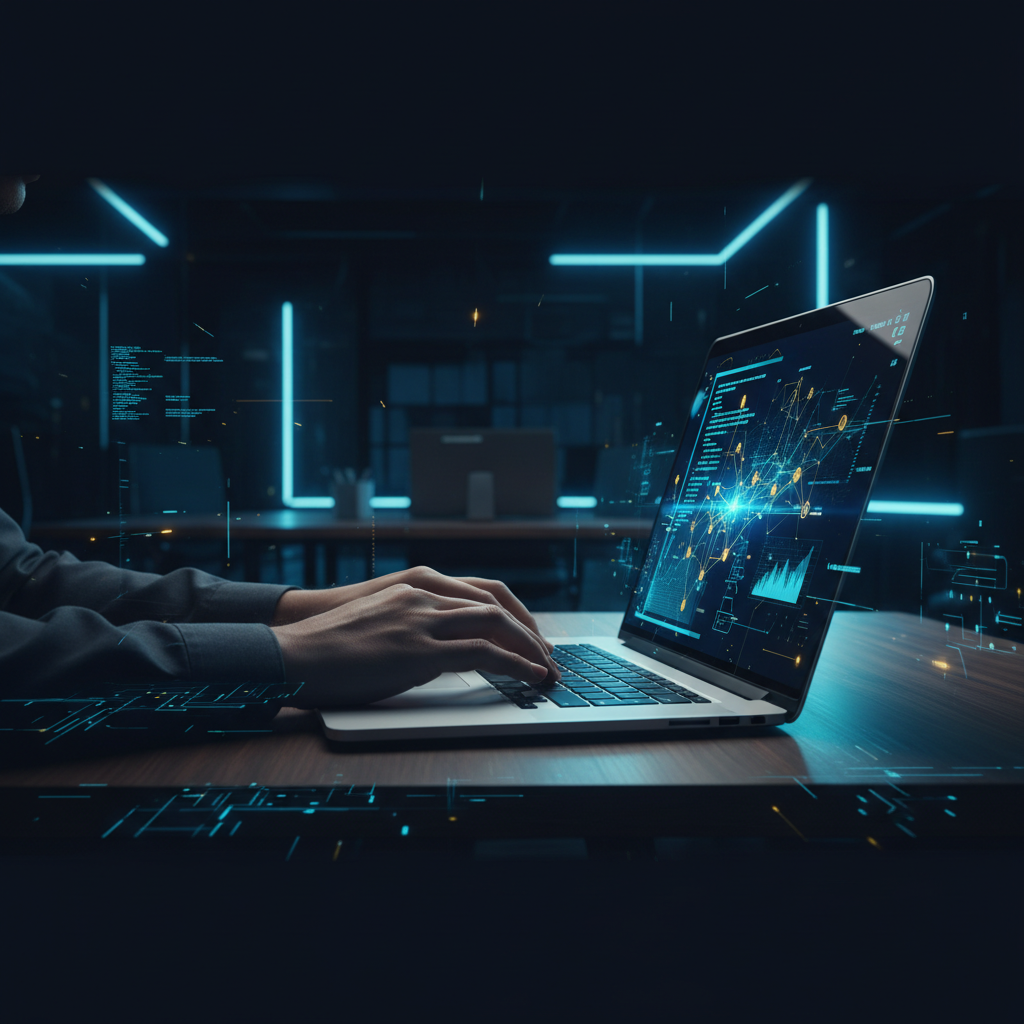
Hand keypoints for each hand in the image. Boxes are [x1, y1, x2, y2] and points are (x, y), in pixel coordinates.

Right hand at [271, 566, 552, 651]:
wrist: (293, 651)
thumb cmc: (328, 644)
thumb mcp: (377, 620)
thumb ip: (410, 623)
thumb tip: (437, 647)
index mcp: (415, 585)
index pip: (482, 591)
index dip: (513, 612)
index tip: (529, 633)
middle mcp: (423, 596)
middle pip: (496, 604)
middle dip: (528, 630)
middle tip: (547, 653)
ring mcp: (421, 620)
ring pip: (495, 624)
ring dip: (529, 647)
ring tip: (548, 669)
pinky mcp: (418, 651)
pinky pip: (481, 653)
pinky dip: (514, 664)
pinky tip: (528, 676)